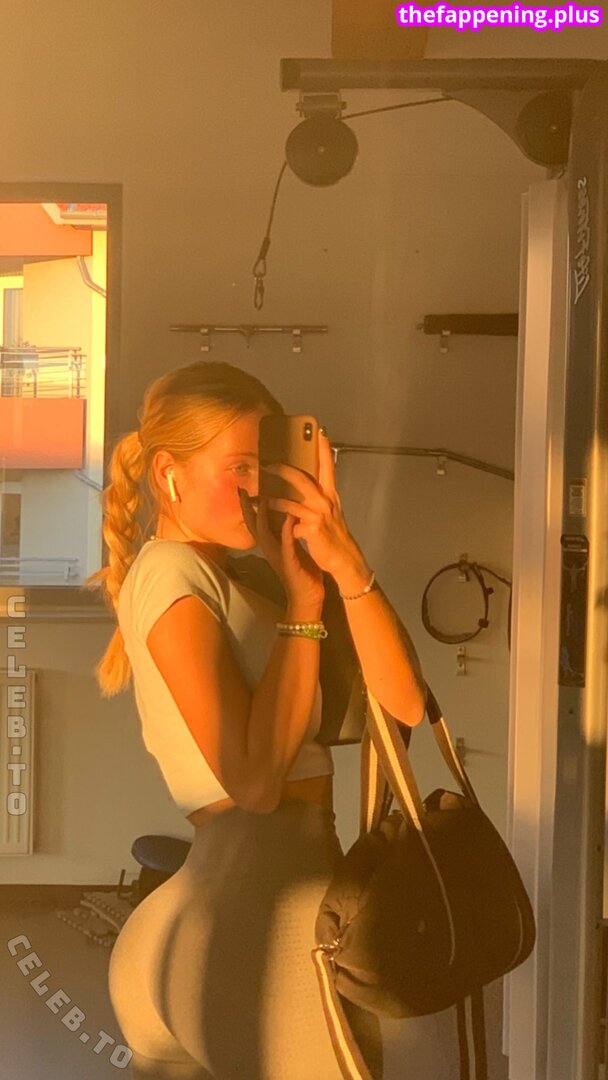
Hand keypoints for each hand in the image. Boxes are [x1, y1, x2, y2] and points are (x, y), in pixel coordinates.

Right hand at [238, 487, 324, 608]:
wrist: (309, 597)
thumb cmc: (303, 572)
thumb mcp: (293, 549)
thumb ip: (288, 534)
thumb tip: (287, 515)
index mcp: (271, 544)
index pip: (256, 522)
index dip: (249, 506)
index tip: (244, 488)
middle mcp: (270, 549)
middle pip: (253, 525)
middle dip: (247, 507)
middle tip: (242, 489)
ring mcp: (278, 556)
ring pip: (265, 533)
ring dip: (263, 516)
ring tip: (263, 498)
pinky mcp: (289, 563)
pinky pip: (286, 545)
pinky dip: (287, 530)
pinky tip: (289, 517)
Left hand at [259, 430, 367, 588]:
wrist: (344, 558)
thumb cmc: (333, 533)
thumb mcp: (328, 510)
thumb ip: (316, 496)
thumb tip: (300, 483)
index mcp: (330, 494)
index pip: (327, 466)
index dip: (324, 448)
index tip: (319, 430)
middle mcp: (326, 501)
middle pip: (302, 479)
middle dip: (283, 470)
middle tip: (267, 464)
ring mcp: (319, 515)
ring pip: (291, 503)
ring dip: (273, 501)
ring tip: (261, 498)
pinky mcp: (312, 530)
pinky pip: (291, 524)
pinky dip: (281, 525)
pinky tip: (272, 526)